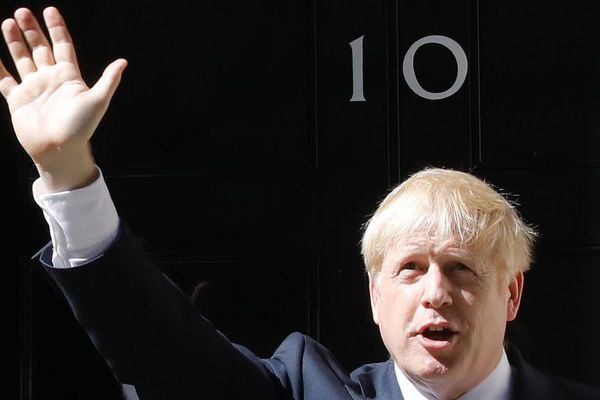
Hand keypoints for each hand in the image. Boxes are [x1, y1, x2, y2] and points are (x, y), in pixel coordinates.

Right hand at [0, 7, 126, 191]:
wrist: (60, 149)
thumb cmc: (81, 127)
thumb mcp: (98, 100)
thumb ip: (108, 80)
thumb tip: (123, 61)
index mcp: (69, 77)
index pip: (62, 46)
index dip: (56, 28)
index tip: (50, 10)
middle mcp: (51, 79)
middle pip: (40, 48)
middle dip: (32, 30)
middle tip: (22, 11)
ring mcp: (34, 88)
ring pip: (22, 58)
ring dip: (15, 41)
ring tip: (8, 21)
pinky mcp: (18, 100)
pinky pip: (4, 79)